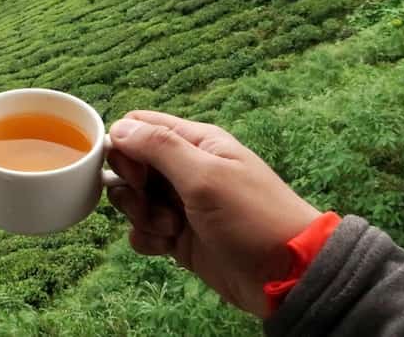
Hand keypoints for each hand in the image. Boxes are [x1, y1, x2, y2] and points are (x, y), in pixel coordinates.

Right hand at [106, 111, 319, 317]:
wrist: (287, 277)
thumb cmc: (251, 217)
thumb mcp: (205, 176)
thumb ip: (159, 147)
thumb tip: (117, 129)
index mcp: (194, 142)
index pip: (138, 127)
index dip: (125, 147)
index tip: (136, 174)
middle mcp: (183, 168)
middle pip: (130, 164)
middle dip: (130, 185)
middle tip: (151, 202)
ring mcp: (179, 203)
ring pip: (132, 198)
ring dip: (139, 214)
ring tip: (169, 228)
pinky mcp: (177, 235)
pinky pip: (143, 229)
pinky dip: (147, 238)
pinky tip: (166, 246)